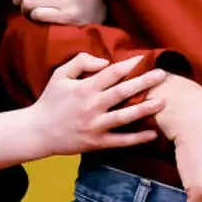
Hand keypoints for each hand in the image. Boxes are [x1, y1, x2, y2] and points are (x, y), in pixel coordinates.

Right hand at [29, 53, 164, 156]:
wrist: (38, 131)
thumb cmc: (50, 100)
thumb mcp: (60, 75)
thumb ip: (80, 61)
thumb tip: (104, 61)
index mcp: (84, 88)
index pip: (111, 73)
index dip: (129, 65)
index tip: (144, 59)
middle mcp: (92, 106)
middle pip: (122, 92)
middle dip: (144, 82)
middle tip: (162, 75)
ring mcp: (95, 126)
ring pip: (124, 117)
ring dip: (145, 109)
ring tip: (163, 102)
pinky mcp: (97, 142)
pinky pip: (120, 141)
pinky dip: (137, 138)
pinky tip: (153, 134)